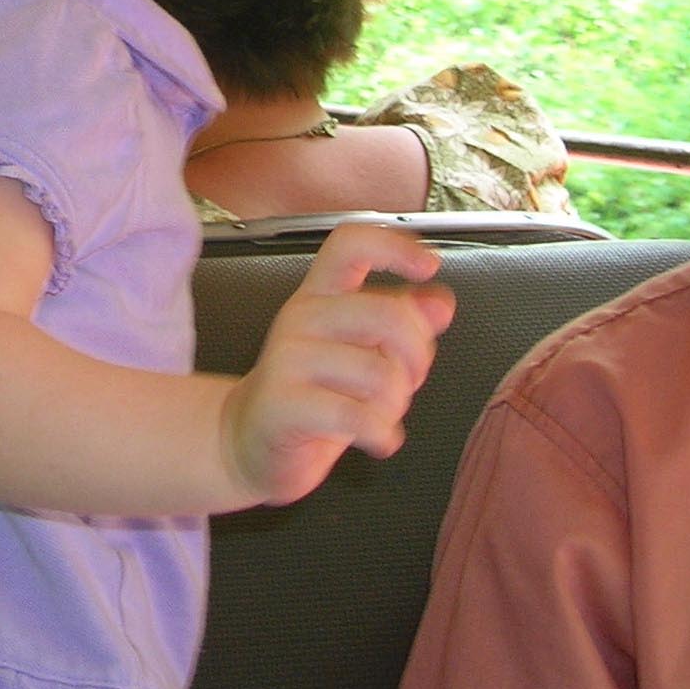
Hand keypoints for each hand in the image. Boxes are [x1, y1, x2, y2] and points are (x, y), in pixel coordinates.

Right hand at [218, 222, 453, 507]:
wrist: (250, 443)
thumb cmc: (312, 395)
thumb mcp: (361, 352)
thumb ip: (402, 323)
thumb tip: (439, 302)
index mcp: (320, 295)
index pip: (352, 245)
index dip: (395, 247)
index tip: (428, 266)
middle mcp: (301, 316)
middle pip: (388, 313)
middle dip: (418, 356)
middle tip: (410, 380)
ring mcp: (287, 358)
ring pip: (380, 373)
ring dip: (397, 405)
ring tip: (382, 416)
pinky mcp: (282, 403)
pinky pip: (357, 417)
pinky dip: (382, 436)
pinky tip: (377, 441)